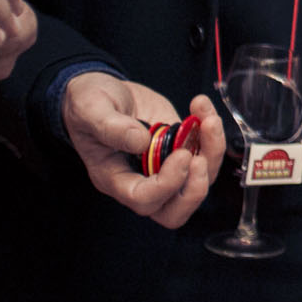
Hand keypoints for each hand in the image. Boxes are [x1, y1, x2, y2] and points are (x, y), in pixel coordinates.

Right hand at [61, 72, 224, 228]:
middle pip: (175, 210)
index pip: (144, 199)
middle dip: (195, 189)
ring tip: (208, 120)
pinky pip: (206, 153)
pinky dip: (213, 134)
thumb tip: (141, 141)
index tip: (180, 154)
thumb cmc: (88, 105)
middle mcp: (142, 179)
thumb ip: (111, 126)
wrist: (103, 91)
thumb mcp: (90, 109)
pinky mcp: (181, 148)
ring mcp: (165, 166)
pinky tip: (201, 107)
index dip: (167, 184)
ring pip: (199, 182)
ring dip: (212, 153)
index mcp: (115, 178)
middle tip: (200, 159)